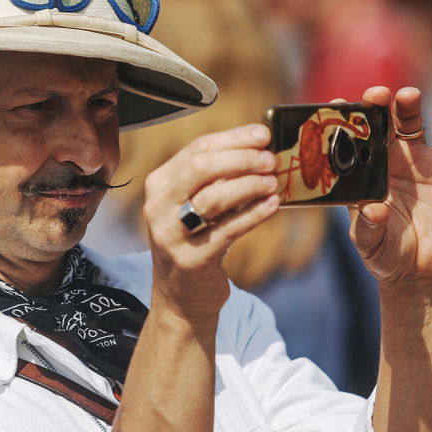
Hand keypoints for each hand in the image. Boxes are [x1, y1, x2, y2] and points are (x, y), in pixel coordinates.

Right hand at [142, 124, 280, 320]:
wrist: (181, 296)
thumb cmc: (195, 242)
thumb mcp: (195, 205)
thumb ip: (217, 179)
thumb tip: (259, 150)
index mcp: (159, 184)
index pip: (197, 148)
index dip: (234, 138)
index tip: (264, 135)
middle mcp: (158, 206)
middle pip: (200, 167)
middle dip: (241, 158)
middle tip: (270, 159)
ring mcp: (171, 234)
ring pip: (213, 197)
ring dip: (249, 185)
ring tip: (273, 182)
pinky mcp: (191, 259)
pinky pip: (228, 230)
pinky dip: (254, 214)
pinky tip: (273, 205)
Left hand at [349, 86, 431, 289]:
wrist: (421, 269)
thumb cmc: (386, 255)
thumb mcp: (370, 244)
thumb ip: (368, 227)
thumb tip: (373, 210)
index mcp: (361, 173)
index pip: (348, 141)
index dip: (343, 121)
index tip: (337, 104)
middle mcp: (385, 160)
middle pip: (379, 124)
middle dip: (376, 106)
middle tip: (376, 94)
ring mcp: (415, 160)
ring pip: (410, 122)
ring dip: (408, 105)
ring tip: (408, 94)